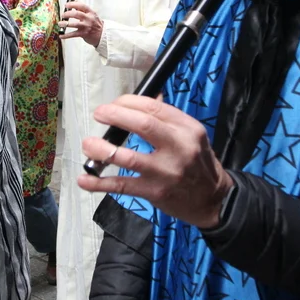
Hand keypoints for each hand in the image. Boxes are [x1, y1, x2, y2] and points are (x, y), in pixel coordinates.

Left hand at [59, 1, 103, 47]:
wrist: (102, 35)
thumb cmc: (96, 24)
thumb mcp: (92, 15)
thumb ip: (83, 9)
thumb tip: (75, 2)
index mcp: (90, 13)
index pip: (81, 6)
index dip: (73, 4)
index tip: (66, 5)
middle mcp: (88, 19)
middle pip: (76, 14)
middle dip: (67, 13)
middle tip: (63, 15)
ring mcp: (86, 26)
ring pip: (74, 24)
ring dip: (65, 24)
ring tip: (60, 23)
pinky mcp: (83, 34)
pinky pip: (73, 34)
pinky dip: (66, 35)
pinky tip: (61, 35)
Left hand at [76, 95, 232, 228]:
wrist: (214, 200)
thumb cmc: (199, 164)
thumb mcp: (193, 136)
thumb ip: (168, 119)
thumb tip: (143, 100)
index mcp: (187, 128)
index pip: (154, 107)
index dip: (127, 102)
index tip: (113, 105)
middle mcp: (179, 147)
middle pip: (141, 124)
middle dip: (114, 116)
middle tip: (98, 114)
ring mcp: (166, 172)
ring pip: (127, 157)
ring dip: (101, 149)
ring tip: (87, 144)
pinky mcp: (155, 192)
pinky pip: (122, 185)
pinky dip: (99, 183)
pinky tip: (84, 179)